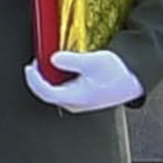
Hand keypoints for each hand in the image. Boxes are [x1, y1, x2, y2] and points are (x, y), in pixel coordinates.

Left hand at [27, 47, 145, 113]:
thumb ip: (71, 60)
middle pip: (48, 93)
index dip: (34, 80)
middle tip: (36, 62)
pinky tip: (56, 68)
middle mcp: (76, 103)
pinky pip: (61, 89)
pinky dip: (55, 79)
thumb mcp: (93, 61)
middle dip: (38, 77)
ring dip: (47, 77)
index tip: (29, 67)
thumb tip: (53, 59)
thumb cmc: (117, 73)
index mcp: (78, 97)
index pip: (46, 93)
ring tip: (45, 62)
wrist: (134, 78)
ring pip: (54, 91)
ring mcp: (78, 101)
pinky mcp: (81, 97)